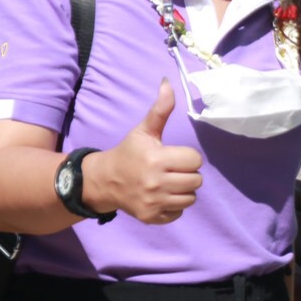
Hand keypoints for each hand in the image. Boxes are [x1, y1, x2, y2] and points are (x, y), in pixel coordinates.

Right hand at [83, 80, 203, 224]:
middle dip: (186, 173)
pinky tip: (162, 196)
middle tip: (171, 170)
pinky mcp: (151, 217)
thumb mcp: (143, 131)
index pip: (195, 160)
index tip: (173, 156)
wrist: (104, 181)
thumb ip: (160, 109)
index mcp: (156, 159)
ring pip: (191, 197)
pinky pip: (179, 212)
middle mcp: (155, 183)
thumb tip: (168, 83)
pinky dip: (174, 205)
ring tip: (168, 182)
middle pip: (196, 180)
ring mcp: (153, 202)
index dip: (187, 157)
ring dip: (183, 190)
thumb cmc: (128, 153)